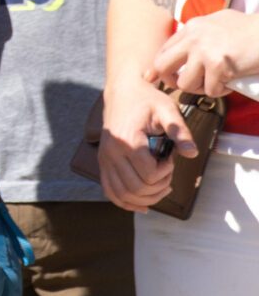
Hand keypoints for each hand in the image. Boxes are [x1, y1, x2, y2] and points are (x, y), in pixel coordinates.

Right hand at [97, 78, 193, 211]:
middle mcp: (111, 151)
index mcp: (127, 140)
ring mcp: (104, 158)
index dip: (166, 172)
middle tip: (167, 172)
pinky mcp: (102, 162)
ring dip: (146, 198)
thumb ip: (180, 131)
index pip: (148, 174)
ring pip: (123, 194)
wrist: (122, 91)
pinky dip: (125, 202)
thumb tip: (192, 154)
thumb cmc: (146, 99)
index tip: (171, 158)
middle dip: (158, 187)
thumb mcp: (167, 110)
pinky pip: (110, 191)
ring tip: (159, 186)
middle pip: (136, 188)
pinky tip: (141, 204)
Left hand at [148, 10, 258, 97]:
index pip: (163, 50)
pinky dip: (221, 92)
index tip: (162, 77)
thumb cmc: (250, 29)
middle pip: (162, 66)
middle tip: (186, 84)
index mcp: (191, 27)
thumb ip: (200, 34)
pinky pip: (210, 90)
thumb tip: (185, 49)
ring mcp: (204, 52)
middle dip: (170, 80)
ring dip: (200, 89)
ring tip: (214, 83)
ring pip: (185, 83)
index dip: (162, 67)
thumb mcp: (218, 22)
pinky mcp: (219, 66)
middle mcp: (193, 39)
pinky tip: (230, 84)